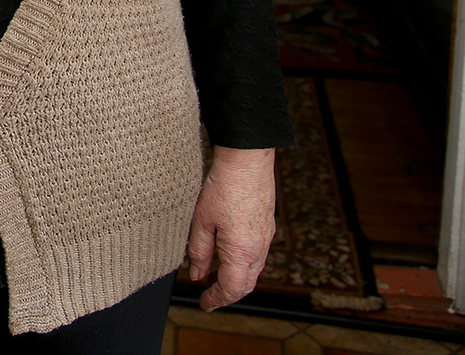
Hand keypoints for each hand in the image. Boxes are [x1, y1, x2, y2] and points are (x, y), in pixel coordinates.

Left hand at [186, 146, 276, 311]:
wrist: (248, 160)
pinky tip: (227, 254)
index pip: (232, 289)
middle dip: (227, 294)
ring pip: (253, 270)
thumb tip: (197, 275)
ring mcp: (266, 237)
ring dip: (235, 278)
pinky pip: (257, 254)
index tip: (204, 304)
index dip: (217, 300)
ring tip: (213, 276)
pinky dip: (243, 263)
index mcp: (242, 252)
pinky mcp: (267, 225)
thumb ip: (199, 252)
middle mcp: (259, 249)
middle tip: (209, 296)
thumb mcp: (202, 221)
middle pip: (246, 284)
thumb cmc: (224, 187)